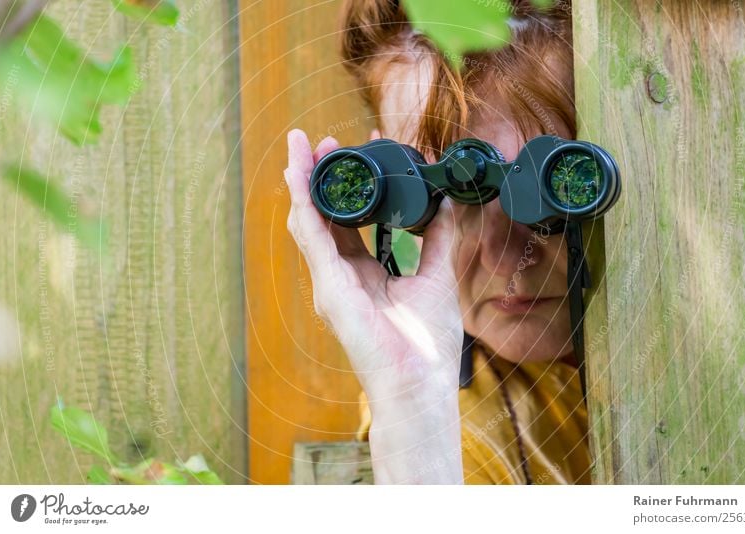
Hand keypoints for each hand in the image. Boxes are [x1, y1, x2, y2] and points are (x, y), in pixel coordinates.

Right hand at [284, 129, 464, 401]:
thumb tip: (446, 199)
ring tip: (300, 145)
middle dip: (323, 176)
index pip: (353, 220)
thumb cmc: (426, 343)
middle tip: (325, 139)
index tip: (372, 149)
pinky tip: (299, 174)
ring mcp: (329, 282)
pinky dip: (304, 202)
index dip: (358, 185)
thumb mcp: (436, 276)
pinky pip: (312, 236)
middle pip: (325, 216)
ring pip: (309, 220)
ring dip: (304, 181)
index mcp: (366, 275)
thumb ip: (437, 237)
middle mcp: (341, 276)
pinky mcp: (328, 287)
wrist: (420, 383)